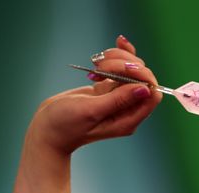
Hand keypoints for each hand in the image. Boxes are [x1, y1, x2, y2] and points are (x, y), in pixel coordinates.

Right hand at [25, 35, 162, 155]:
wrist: (46, 129)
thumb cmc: (65, 125)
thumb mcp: (91, 111)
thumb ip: (118, 100)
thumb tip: (144, 89)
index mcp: (128, 119)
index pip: (152, 95)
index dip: (144, 77)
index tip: (124, 68)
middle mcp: (127, 109)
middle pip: (142, 78)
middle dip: (125, 65)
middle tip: (100, 65)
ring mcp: (117, 99)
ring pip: (131, 71)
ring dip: (116, 60)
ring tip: (95, 64)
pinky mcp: (107, 90)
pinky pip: (119, 70)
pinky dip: (112, 60)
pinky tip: (101, 57)